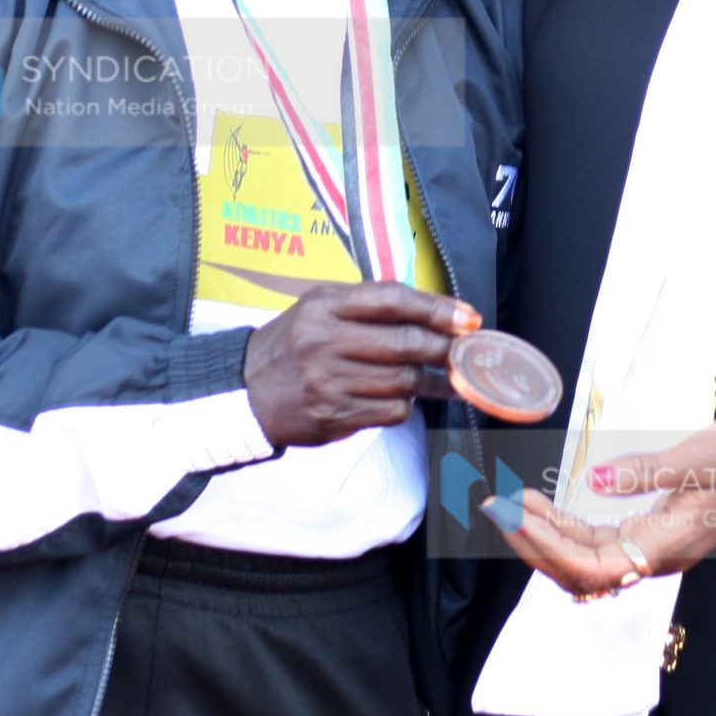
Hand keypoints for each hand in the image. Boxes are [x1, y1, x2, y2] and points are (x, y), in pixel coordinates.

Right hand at [241, 282, 477, 449]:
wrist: (246, 391)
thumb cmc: (293, 344)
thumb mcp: (319, 306)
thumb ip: (368, 304)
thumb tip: (435, 312)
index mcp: (324, 306)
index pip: (391, 299)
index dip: (436, 308)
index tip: (468, 318)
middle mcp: (324, 341)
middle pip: (404, 343)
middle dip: (444, 348)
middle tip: (468, 352)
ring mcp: (328, 381)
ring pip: (402, 380)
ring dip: (431, 381)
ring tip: (446, 378)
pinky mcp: (333, 415)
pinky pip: (390, 411)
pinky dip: (406, 405)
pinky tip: (406, 399)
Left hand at [482, 411, 715, 596]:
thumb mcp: (701, 454)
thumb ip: (646, 471)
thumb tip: (596, 478)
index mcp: (668, 546)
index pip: (591, 566)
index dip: (546, 547)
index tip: (512, 515)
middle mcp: (657, 556)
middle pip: (579, 572)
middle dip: (532, 544)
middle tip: (494, 508)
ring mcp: (655, 548)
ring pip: (585, 561)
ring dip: (544, 538)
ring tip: (510, 505)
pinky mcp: (654, 532)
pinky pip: (599, 544)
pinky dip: (566, 528)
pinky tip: (545, 506)